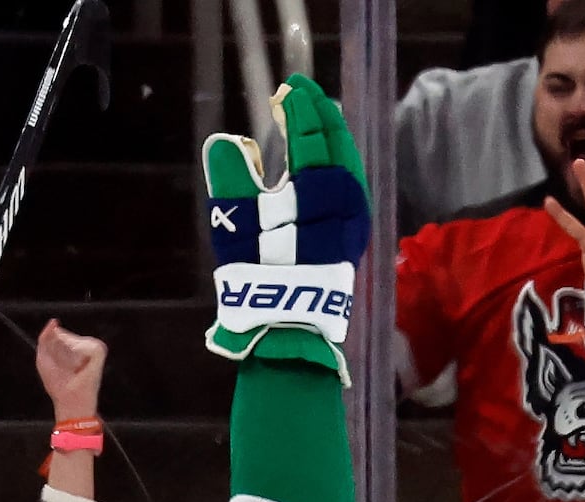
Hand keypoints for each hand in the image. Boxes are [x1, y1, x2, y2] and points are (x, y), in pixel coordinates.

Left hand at [36, 318, 109, 422]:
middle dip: (61, 351)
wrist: (68, 399)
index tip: (58, 365)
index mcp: (72, 349)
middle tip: (66, 369)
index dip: (55, 348)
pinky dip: (79, 355)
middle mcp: (84, 348)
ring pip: (75, 340)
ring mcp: (93, 351)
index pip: (61, 336)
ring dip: (70, 355)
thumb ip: (44, 338)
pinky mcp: (99, 353)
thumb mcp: (43, 358)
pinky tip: (80, 366)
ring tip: (74, 369)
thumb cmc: (56, 384)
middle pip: (68, 337)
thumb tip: (54, 322)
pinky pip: (85, 343)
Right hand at [205, 78, 370, 372]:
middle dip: (319, 114)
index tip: (287, 90)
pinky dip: (341, 163)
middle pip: (334, 143)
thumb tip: (230, 142)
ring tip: (319, 117)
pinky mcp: (355, 234)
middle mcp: (342, 199)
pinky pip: (352, 185)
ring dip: (334, 136)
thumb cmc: (258, 276)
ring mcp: (353, 217)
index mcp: (314, 189)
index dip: (299, 108)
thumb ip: (232, 178)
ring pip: (349, 163)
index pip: (309, 135)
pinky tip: (331, 159)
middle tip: (303, 93)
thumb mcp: (236, 224)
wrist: (290, 328)